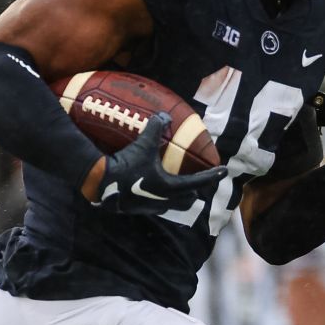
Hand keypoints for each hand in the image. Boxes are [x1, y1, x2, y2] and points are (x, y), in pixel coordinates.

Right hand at [94, 111, 226, 214]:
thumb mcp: (143, 144)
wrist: (101, 183)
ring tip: (177, 186)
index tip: (224, 171)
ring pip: (172, 206)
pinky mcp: (137, 210)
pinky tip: (154, 190)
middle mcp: (164, 201)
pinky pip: (156, 206)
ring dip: (178, 197)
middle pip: (188, 200)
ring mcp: (150, 208)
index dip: (212, 176)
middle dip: (194, 191)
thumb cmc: (126, 165)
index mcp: (170, 187)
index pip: (198, 182)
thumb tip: (165, 115)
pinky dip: (161, 199)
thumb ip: (156, 128)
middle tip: (196, 181)